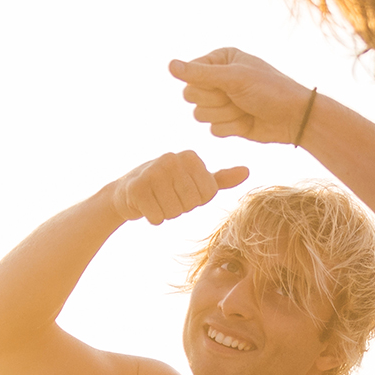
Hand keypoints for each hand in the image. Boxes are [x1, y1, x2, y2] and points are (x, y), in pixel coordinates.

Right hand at [109, 149, 247, 225]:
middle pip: (191, 203)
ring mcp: (152, 171)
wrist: (127, 192)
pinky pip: (157, 217)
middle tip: (168, 197)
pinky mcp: (136, 188)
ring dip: (166, 213)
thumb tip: (247, 172)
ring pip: (174, 212)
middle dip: (180, 208)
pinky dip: (152, 217)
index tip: (181, 192)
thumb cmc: (167, 187)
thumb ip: (221, 179)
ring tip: (157, 200)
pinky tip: (145, 205)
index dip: (195, 201)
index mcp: (190, 156)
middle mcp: (172, 158)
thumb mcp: (196, 181)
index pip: (207, 195)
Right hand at [168, 48, 315, 144]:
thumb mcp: (235, 78)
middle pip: (191, 96)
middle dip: (216, 101)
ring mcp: (221, 101)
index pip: (190, 76)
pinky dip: (231, 128)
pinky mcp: (226, 122)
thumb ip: (200, 74)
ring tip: (245, 109)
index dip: (206, 85)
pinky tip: (247, 122)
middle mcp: (217, 79)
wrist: (294, 118)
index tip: (229, 85)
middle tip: (239, 98)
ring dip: (225, 116)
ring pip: (199, 115)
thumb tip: (169, 65)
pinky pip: (213, 130)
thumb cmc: (269, 90)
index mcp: (219, 59)